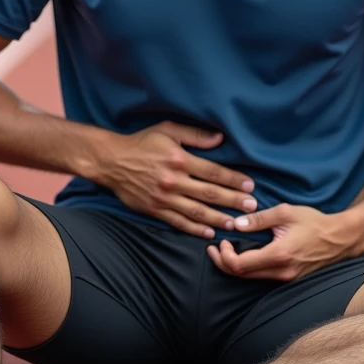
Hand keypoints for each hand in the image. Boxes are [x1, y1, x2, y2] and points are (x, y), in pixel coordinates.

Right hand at [98, 121, 257, 238]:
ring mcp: (164, 198)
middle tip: (251, 207)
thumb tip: (219, 139)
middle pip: (210, 194)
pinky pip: (178, 222)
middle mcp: (174, 180)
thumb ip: (194, 135)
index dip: (233, 180)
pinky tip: (208, 233)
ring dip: (218, 219)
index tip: (249, 185)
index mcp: (179, 159)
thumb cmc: (142, 143)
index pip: (213, 172)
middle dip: (233, 201)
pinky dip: (194, 229)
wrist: (111, 161)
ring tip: (235, 223)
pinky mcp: (154, 210)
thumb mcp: (168, 130)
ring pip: (197, 212)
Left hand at [206, 204, 363, 281]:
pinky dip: (248, 270)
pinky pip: (262, 279)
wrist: (340, 238)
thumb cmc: (314, 222)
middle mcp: (281, 272)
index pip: (240, 265)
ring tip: (224, 252)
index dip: (224, 256)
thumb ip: (259, 218)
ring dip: (234, 268)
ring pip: (251, 280)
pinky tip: (243, 257)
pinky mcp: (289, 279)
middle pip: (241, 276)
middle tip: (213, 249)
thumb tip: (236, 224)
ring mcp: (286, 279)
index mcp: (279, 255)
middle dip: (223, 263)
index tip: (220, 242)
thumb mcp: (286, 212)